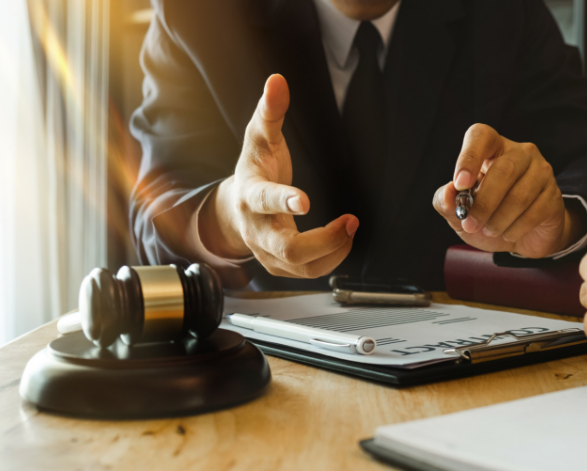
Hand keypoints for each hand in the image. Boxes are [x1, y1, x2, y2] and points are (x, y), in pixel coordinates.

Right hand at [200, 74, 358, 277]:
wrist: (235, 209)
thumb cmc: (254, 171)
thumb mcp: (259, 139)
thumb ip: (270, 112)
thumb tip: (277, 81)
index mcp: (250, 196)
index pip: (263, 201)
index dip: (282, 201)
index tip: (305, 200)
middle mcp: (257, 229)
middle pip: (287, 249)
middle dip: (323, 240)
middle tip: (350, 222)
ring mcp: (267, 252)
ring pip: (302, 267)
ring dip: (333, 250)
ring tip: (351, 227)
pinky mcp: (280, 266)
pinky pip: (309, 273)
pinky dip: (331, 259)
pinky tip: (343, 239)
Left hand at [432, 124, 584, 257]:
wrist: (521, 240)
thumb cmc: (487, 217)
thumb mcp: (459, 213)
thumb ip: (446, 202)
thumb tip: (448, 193)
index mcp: (492, 148)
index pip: (481, 136)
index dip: (469, 157)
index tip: (461, 184)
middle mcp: (520, 153)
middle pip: (503, 170)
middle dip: (483, 203)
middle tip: (470, 224)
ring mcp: (541, 172)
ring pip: (519, 196)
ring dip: (498, 221)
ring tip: (490, 230)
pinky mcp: (554, 195)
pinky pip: (534, 212)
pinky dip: (515, 229)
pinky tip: (508, 233)